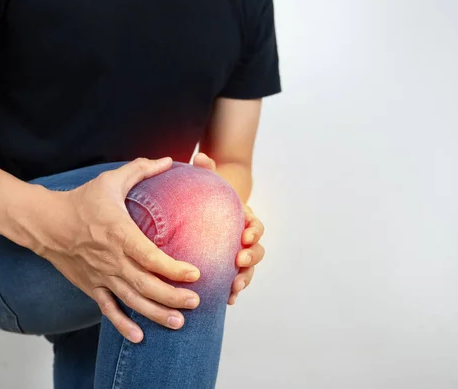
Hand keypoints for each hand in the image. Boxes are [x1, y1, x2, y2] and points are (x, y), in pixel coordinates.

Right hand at [36, 157, 201, 342]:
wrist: (45, 223)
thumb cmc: (81, 201)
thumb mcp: (110, 180)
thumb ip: (141, 169)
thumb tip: (168, 159)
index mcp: (119, 233)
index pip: (150, 256)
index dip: (173, 268)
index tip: (195, 274)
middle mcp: (112, 259)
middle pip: (145, 284)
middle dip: (173, 296)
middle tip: (196, 302)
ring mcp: (101, 276)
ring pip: (131, 300)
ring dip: (155, 313)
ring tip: (179, 322)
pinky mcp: (91, 286)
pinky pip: (108, 309)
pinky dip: (123, 324)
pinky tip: (140, 336)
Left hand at [191, 153, 265, 304]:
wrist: (201, 214)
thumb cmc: (205, 198)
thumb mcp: (206, 183)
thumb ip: (205, 170)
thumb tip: (200, 158)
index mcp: (243, 219)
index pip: (255, 226)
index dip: (254, 232)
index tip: (244, 236)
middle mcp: (243, 239)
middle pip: (257, 250)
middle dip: (252, 257)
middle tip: (240, 261)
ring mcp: (236, 256)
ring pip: (248, 270)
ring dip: (244, 278)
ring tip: (234, 287)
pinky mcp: (226, 270)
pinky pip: (234, 282)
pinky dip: (233, 292)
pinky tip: (226, 300)